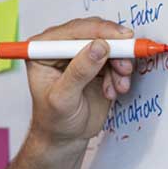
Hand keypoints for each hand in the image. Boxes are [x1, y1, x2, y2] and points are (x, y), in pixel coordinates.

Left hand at [25, 17, 134, 146]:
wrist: (65, 137)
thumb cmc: (54, 121)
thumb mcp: (63, 99)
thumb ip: (79, 73)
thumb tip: (98, 46)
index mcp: (42, 52)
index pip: (73, 30)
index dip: (99, 31)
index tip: (121, 38)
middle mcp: (60, 48)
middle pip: (95, 31)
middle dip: (114, 48)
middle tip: (125, 66)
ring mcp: (80, 54)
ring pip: (110, 44)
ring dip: (120, 63)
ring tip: (119, 85)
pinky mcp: (96, 62)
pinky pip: (117, 56)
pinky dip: (121, 73)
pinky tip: (115, 90)